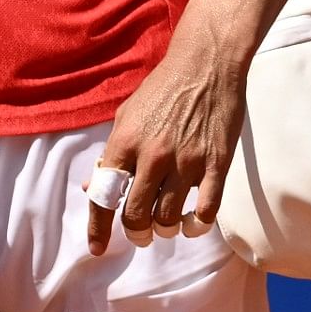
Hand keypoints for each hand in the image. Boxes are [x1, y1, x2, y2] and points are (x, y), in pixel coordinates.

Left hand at [89, 21, 251, 255]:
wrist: (207, 63)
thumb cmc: (163, 88)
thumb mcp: (126, 115)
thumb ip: (111, 154)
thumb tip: (94, 187)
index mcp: (125, 143)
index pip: (104, 197)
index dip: (98, 229)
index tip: (97, 248)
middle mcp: (153, 155)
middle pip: (137, 216)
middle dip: (136, 233)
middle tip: (141, 233)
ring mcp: (187, 161)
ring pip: (169, 219)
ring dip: (164, 230)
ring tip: (166, 225)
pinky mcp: (216, 164)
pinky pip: (206, 211)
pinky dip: (196, 226)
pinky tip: (193, 223)